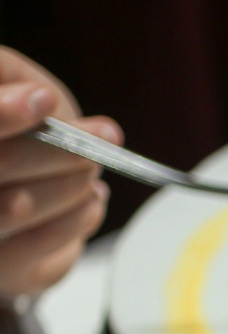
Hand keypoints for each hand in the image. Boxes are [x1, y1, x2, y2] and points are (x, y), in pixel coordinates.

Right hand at [0, 48, 117, 297]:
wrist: (7, 210)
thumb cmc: (9, 138)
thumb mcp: (6, 87)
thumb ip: (12, 81)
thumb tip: (40, 96)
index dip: (2, 113)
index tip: (45, 97)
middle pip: (0, 164)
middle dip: (56, 149)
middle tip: (104, 137)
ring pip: (19, 206)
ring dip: (70, 184)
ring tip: (94, 169)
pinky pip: (40, 245)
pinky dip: (78, 218)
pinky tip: (93, 200)